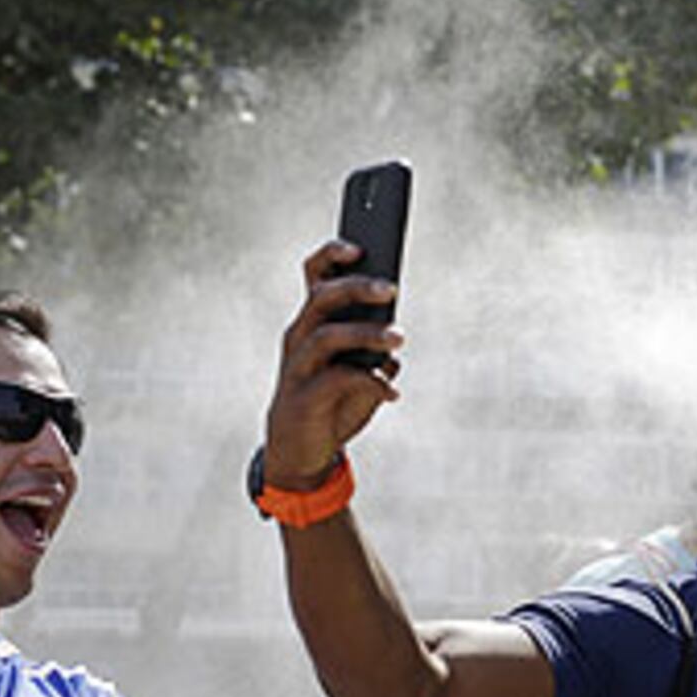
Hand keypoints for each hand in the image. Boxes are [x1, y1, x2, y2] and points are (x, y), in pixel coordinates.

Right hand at [264, 241, 404, 486]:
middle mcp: (300, 337)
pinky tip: (391, 391)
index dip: (332, 255)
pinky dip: (370, 382)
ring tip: (398, 340)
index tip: (360, 247)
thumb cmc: (332, 399)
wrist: (302, 449)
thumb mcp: (357, 368)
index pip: (314, 275)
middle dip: (357, 288)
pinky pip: (338, 379)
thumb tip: (394, 334)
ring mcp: (298, 366)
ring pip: (328, 335)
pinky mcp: (304, 396)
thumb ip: (373, 349)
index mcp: (312, 321)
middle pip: (322, 297)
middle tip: (391, 290)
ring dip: (367, 334)